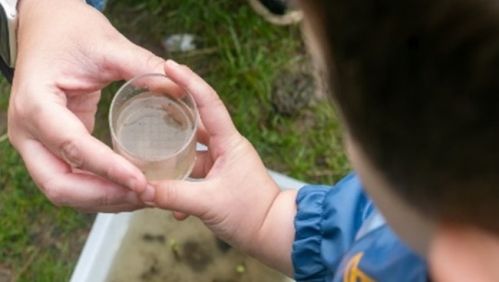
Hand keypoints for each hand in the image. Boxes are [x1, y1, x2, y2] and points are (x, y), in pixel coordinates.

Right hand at [7, 0, 178, 211]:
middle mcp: (27, 129)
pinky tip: (128, 189)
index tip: (142, 182)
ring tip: (143, 197)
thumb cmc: (70, 31)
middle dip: (104, 196)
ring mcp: (35, 141)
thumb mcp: (107, 45)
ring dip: (103, 199)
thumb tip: (181, 90)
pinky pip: (72, 177)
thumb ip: (142, 66)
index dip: (109, 169)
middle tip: (145, 195)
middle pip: (60, 184)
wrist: (46, 26)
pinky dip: (99, 189)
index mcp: (36, 103)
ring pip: (64, 189)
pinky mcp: (50, 145)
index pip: (73, 146)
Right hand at [150, 60, 296, 275]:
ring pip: (191, 151)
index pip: (208, 103)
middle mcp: (226, 148)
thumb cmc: (252, 214)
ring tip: (146, 152)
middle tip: (148, 100)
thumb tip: (141, 189)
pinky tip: (168, 202)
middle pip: (194, 122)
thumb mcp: (208, 203)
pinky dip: (180, 184)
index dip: (189, 81)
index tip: (169, 65)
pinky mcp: (219, 180)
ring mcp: (222, 163)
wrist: (274, 233)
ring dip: (172, 156)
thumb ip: (173, 195)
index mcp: (229, 143)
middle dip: (172, 112)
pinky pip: (194, 174)